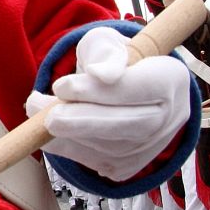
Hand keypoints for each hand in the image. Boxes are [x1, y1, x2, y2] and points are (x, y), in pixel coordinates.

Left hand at [28, 26, 191, 180]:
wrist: (118, 88)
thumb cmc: (110, 60)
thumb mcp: (105, 43)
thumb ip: (104, 53)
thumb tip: (102, 74)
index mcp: (171, 78)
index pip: (138, 88)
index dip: (98, 91)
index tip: (61, 85)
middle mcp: (169, 117)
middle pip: (131, 125)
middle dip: (83, 121)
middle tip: (45, 113)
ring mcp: (151, 146)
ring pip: (111, 148)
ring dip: (69, 135)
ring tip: (38, 112)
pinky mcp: (128, 166)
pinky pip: (96, 161)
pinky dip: (67, 148)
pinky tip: (48, 132)